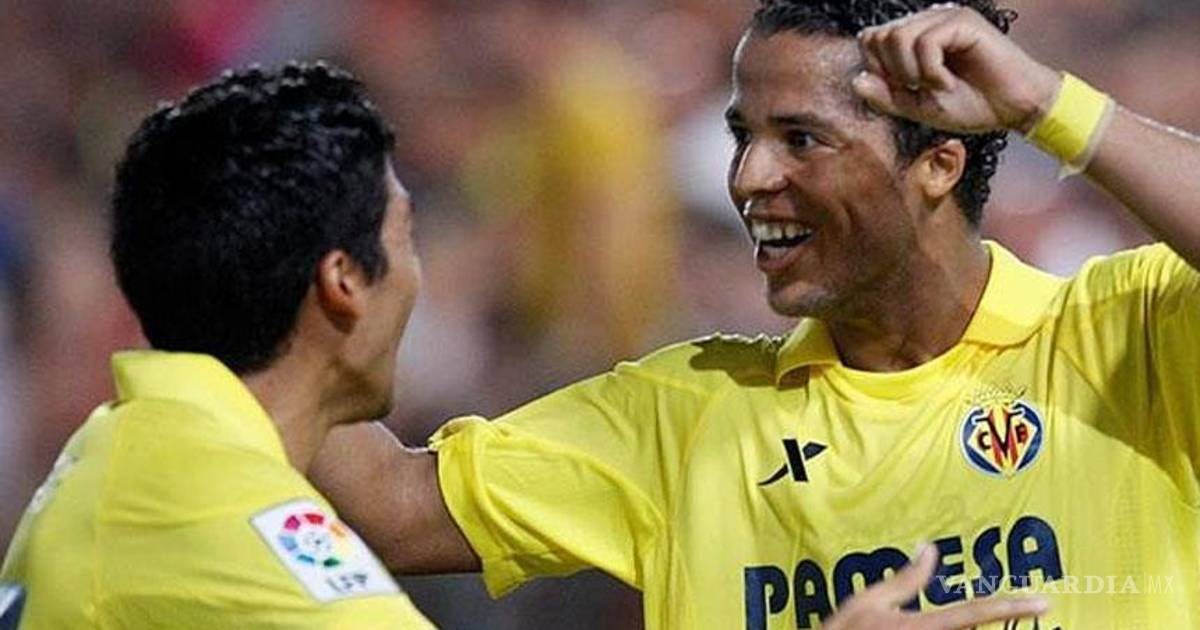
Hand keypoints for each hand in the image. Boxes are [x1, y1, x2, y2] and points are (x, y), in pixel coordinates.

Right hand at [822, 545, 1047, 629]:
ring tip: (1007, 610)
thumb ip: (906, 579)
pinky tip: (967, 624)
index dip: (1013, 605)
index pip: (977, 612)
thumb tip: (930, 550)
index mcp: (925, 627)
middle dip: (1005, 620)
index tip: (1043, 602)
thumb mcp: (868, 600)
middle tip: (1030, 608)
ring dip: (981, 627)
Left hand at [852, 4, 1060, 133]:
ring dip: (911, 73)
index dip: (877, 70)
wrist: (1013, 109)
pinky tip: (949, 83)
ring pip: (897, 38)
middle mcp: (926, 22)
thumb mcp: (918, 107)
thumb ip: (886, 96)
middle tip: (920, 89)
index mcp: (913, 38)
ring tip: (936, 87)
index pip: (870, 40)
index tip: (904, 91)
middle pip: (878, 37)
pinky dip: (931, 72)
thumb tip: (856, 81)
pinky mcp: (962, 21)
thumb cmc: (971, 105)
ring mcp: (944, 18)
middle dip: (892, 73)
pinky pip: (925, 43)